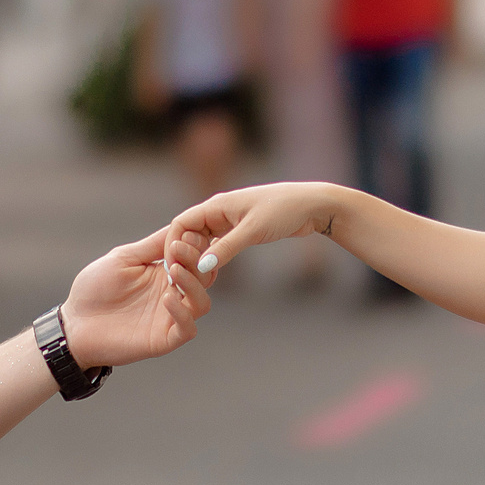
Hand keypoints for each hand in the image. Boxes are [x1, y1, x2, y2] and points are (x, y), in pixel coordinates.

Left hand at [57, 226, 212, 367]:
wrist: (74, 324)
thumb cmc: (94, 289)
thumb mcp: (124, 258)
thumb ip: (153, 246)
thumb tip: (181, 225)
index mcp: (164, 273)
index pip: (195, 257)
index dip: (195, 244)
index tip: (184, 234)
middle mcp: (173, 294)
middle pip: (204, 277)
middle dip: (196, 260)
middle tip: (180, 248)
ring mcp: (169, 318)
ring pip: (201, 303)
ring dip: (193, 284)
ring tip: (174, 270)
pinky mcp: (163, 340)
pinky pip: (187, 329)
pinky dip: (183, 313)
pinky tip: (168, 298)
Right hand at [169, 182, 343, 278]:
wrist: (312, 206)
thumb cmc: (283, 210)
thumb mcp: (252, 231)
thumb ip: (226, 248)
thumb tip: (201, 267)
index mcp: (216, 204)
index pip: (180, 223)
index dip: (172, 245)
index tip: (173, 269)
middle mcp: (219, 210)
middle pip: (188, 233)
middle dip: (183, 255)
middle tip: (182, 279)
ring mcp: (229, 220)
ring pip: (202, 240)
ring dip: (197, 258)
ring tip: (196, 279)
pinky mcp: (240, 229)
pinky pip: (217, 244)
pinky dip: (212, 257)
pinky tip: (213, 273)